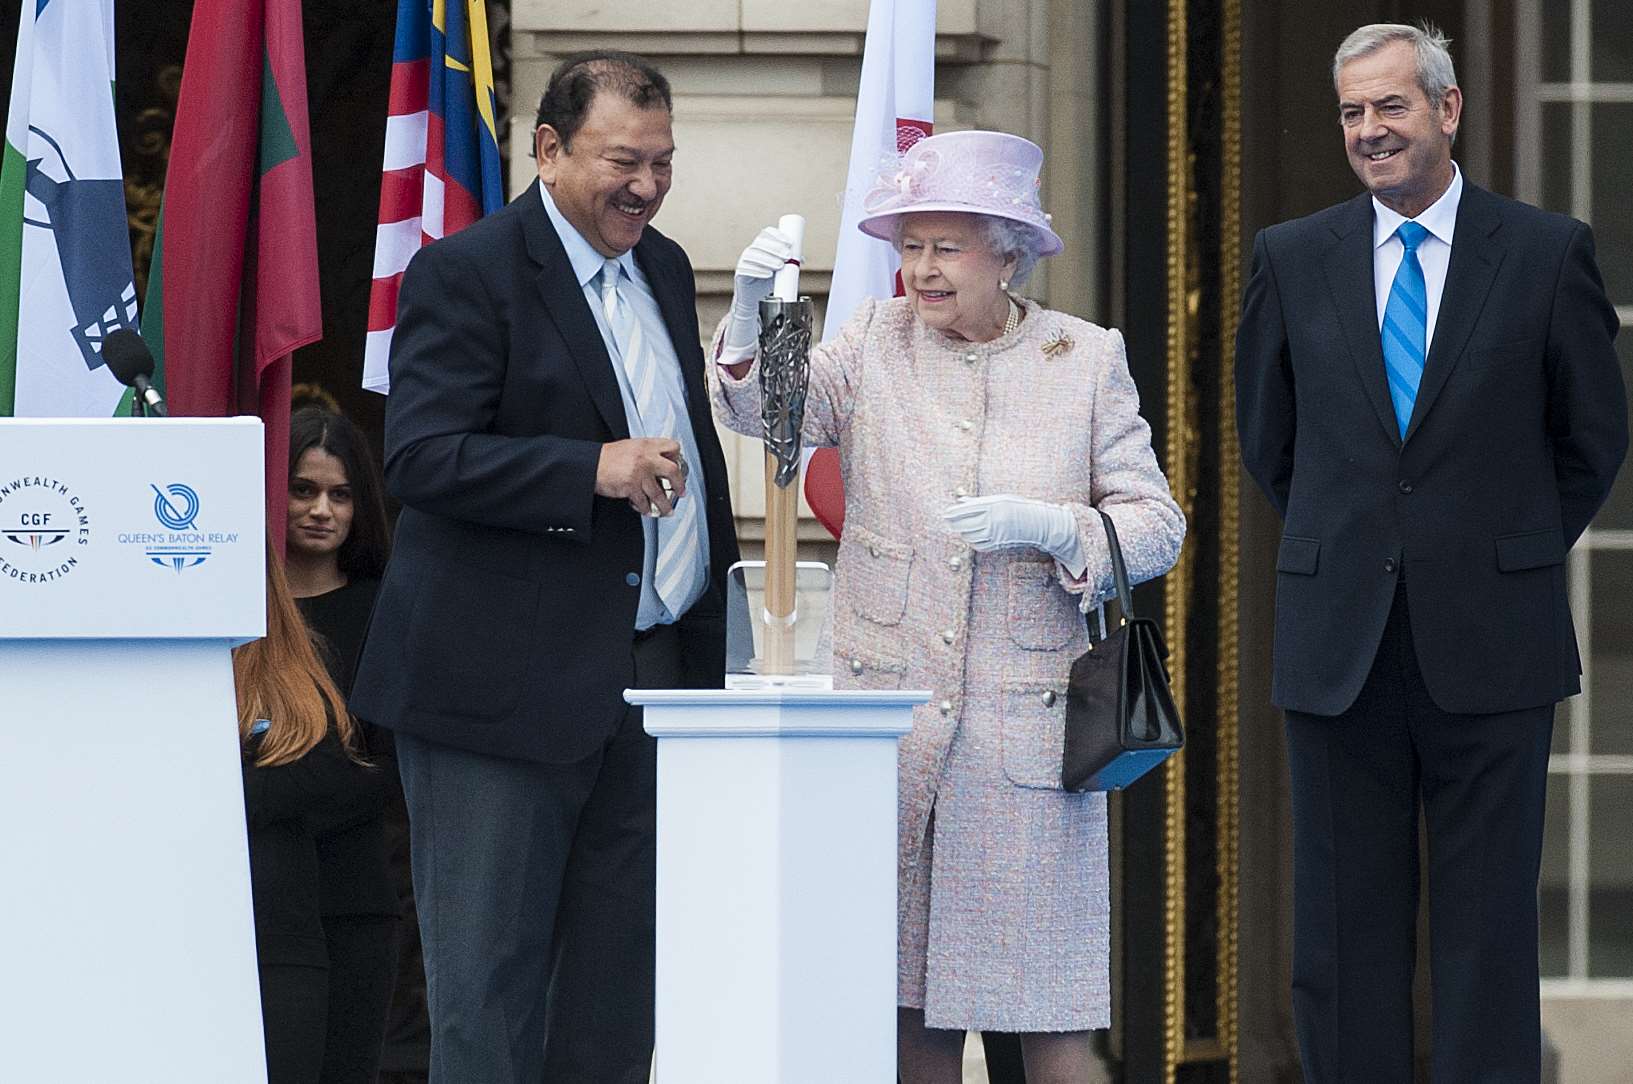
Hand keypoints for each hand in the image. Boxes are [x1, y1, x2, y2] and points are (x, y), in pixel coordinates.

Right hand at [596, 438, 687, 516]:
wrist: (591, 465)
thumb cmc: (607, 457)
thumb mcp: (630, 446)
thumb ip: (646, 452)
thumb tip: (659, 461)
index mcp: (647, 445)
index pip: (672, 447)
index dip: (677, 458)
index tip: (679, 466)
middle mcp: (646, 458)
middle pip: (673, 471)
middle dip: (679, 484)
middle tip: (680, 491)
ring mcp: (640, 473)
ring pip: (660, 493)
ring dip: (665, 505)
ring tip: (667, 510)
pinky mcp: (632, 487)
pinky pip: (644, 501)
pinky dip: (646, 508)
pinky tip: (647, 510)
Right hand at [723, 225, 794, 350]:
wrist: (756, 299)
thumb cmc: (768, 282)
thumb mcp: (782, 271)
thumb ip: (790, 263)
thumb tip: (801, 259)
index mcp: (761, 246)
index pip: (767, 233)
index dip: (778, 235)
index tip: (790, 243)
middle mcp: (751, 250)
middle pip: (760, 243)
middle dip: (775, 248)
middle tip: (787, 256)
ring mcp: (744, 261)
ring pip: (752, 254)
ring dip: (768, 259)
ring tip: (780, 266)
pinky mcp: (739, 273)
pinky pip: (746, 269)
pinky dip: (758, 271)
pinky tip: (768, 274)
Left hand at [941, 494, 1077, 559]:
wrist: (1037, 523)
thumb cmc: (1017, 507)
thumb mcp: (1000, 499)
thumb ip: (979, 502)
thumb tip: (961, 501)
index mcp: (993, 506)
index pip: (967, 510)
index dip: (953, 513)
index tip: (945, 513)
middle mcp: (993, 520)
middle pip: (965, 524)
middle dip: (954, 524)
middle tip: (948, 522)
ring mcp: (996, 533)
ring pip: (970, 536)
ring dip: (962, 533)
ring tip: (960, 528)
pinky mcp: (998, 544)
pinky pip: (978, 545)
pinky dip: (971, 541)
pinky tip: (970, 537)